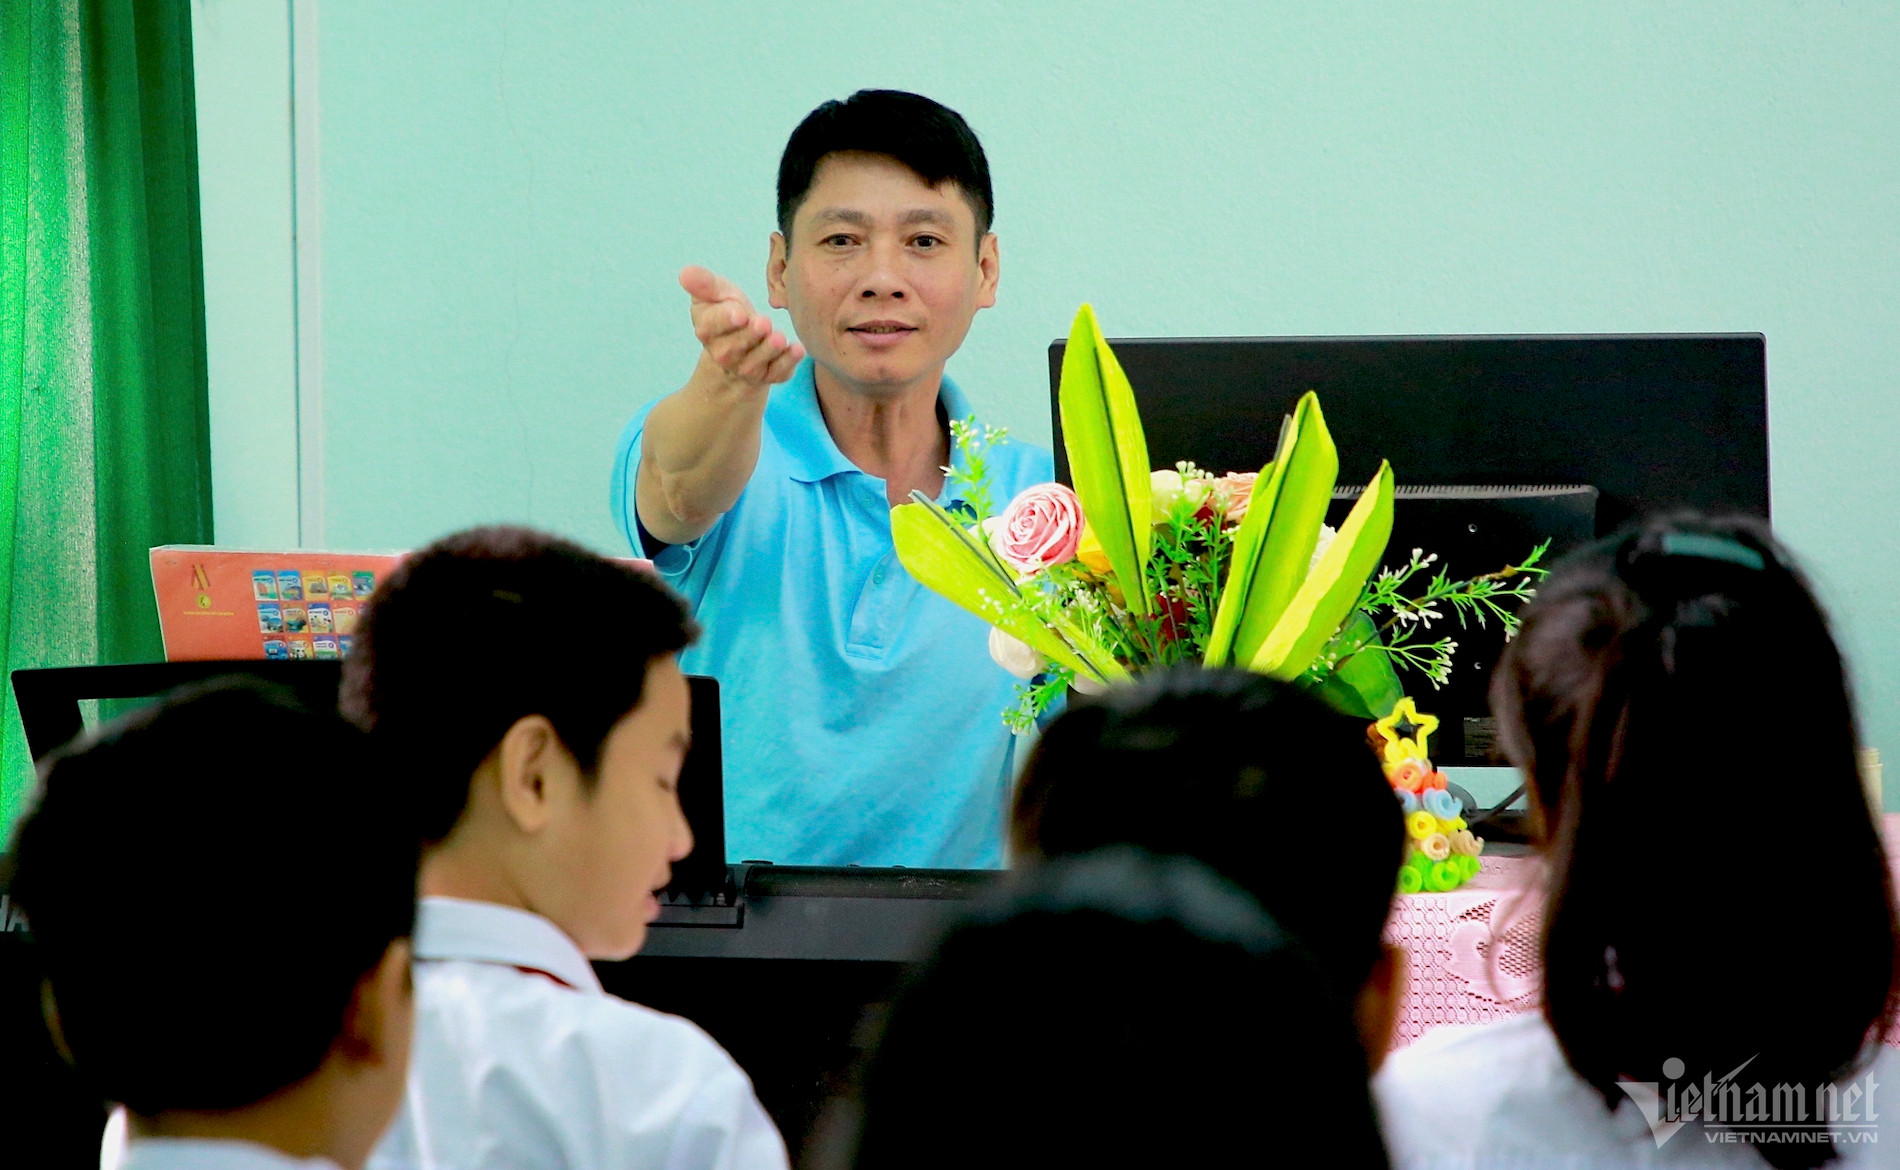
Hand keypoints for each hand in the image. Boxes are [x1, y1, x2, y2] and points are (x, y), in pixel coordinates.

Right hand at [681, 266, 804, 389]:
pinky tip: (797, 349)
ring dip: (768, 351)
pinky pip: (777, 373)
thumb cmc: (728, 311)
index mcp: (707, 329)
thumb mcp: (717, 292)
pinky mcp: (769, 375)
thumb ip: (705, 283)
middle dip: (749, 336)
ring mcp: (746, 368)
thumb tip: (685, 273)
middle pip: (734, 347)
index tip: (739, 314)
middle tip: (763, 323)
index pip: (712, 326)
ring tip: (779, 337)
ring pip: (756, 363)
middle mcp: (723, 353)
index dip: (725, 320)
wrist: (743, 341)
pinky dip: (788, 363)